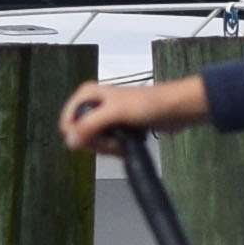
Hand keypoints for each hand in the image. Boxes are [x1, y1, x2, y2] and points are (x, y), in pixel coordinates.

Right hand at [56, 74, 213, 151]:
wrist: (175, 109)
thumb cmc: (148, 104)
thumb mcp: (116, 112)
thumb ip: (90, 125)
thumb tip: (69, 142)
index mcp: (87, 95)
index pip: (67, 122)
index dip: (79, 135)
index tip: (96, 137)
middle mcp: (93, 105)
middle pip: (80, 135)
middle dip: (97, 142)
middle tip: (114, 138)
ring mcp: (104, 118)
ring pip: (93, 142)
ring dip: (108, 147)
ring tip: (124, 140)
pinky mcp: (116, 129)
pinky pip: (106, 145)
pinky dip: (115, 149)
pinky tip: (126, 145)